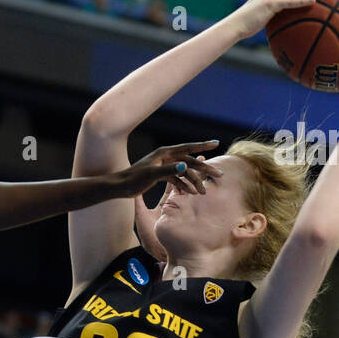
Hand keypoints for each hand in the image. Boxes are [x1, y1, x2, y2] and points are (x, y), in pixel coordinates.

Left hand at [104, 141, 221, 199]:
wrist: (119, 187)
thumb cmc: (133, 180)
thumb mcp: (152, 175)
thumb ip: (169, 170)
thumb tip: (185, 165)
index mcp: (164, 153)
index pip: (187, 147)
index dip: (202, 145)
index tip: (216, 143)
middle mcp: (165, 157)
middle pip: (189, 161)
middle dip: (203, 169)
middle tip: (219, 174)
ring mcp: (163, 166)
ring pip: (183, 172)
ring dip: (193, 181)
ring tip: (203, 192)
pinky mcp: (160, 175)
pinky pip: (176, 179)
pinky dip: (183, 186)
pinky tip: (190, 194)